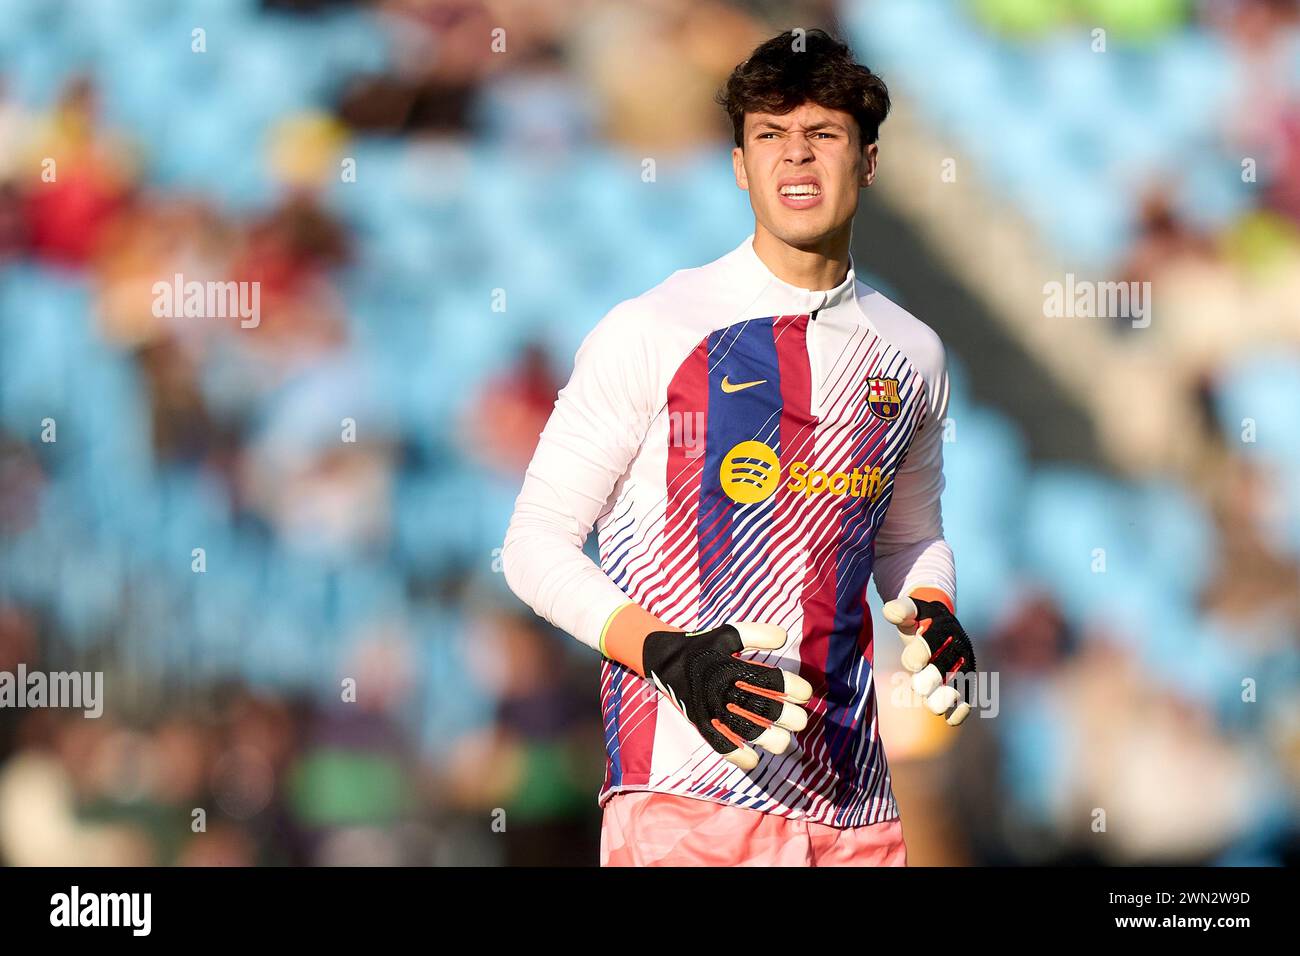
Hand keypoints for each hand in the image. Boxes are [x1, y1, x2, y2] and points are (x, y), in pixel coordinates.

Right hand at [641, 623, 812, 770]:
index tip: (804, 693)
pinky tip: (753, 759)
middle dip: (790, 717)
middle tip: (798, 719)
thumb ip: (756, 634)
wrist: (665, 660)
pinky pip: (722, 746)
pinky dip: (739, 756)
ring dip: (772, 739)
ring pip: (750, 732)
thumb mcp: (727, 633)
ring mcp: (713, 709)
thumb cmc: (702, 646)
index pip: (773, 681)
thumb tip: (783, 637)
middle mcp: (725, 690)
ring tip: (782, 740)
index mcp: (734, 667)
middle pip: (766, 709)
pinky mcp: (702, 723)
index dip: (795, 688)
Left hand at [882, 593, 975, 725]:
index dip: (923, 650)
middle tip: (919, 688)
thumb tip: (890, 611)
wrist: (938, 624)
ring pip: (961, 681)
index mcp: (944, 625)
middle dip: (934, 677)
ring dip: (949, 696)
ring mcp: (964, 663)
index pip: (935, 638)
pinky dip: (962, 708)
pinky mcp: (966, 679)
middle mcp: (958, 644)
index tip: (911, 664)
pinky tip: (951, 720)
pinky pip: (968, 695)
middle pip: (948, 663)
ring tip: (934, 707)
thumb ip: (900, 610)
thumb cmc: (919, 618)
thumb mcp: (910, 610)